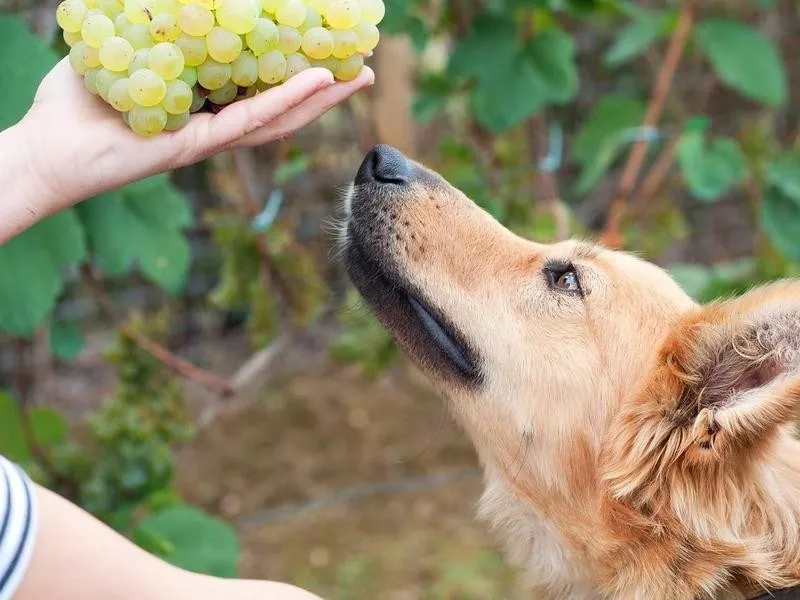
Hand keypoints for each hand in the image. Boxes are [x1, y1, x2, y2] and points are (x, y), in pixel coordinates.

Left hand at [14, 57, 373, 212]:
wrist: (47, 148)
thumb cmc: (75, 103)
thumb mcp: (121, 46)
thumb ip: (150, 25)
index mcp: (201, 102)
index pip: (257, 84)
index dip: (292, 68)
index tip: (322, 48)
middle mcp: (214, 122)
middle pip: (280, 105)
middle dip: (323, 88)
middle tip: (360, 65)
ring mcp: (210, 137)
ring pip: (278, 118)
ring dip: (322, 98)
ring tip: (358, 76)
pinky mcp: (198, 146)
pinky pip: (251, 121)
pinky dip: (287, 101)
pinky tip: (318, 82)